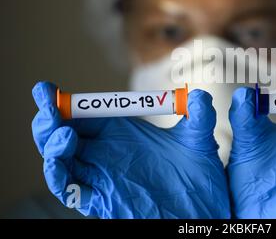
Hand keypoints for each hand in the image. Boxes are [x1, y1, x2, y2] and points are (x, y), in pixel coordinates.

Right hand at [31, 82, 229, 218]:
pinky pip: (71, 190)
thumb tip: (198, 94)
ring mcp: (102, 177)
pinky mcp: (102, 200)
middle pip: (64, 135)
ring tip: (60, 130)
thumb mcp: (198, 138)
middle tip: (47, 103)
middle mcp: (107, 153)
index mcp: (122, 133)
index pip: (86, 115)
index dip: (66, 103)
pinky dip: (58, 175)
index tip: (49, 88)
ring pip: (61, 161)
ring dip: (52, 144)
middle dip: (50, 119)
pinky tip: (61, 158)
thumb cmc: (198, 174)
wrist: (205, 209)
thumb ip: (199, 113)